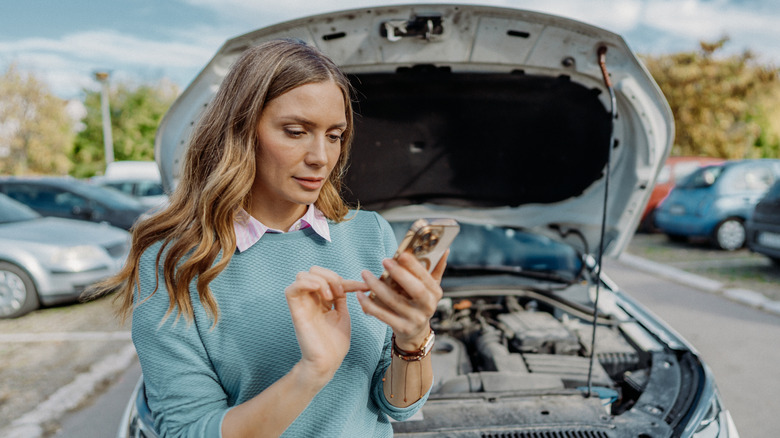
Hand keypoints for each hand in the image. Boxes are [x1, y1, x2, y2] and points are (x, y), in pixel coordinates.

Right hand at [285, 266, 368, 383]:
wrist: (327, 363)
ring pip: (302, 275)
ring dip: (321, 280)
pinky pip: (291, 289)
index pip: (331, 279)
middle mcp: (311, 300)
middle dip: (331, 276)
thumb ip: (341, 299)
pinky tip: (322, 294)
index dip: (349, 281)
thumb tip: (349, 283)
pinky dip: (307, 284)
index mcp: (322, 301)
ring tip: (330, 297)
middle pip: (313, 270)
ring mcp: (302, 304)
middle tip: (340, 293)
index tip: (365, 287)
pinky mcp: (296, 312)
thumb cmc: (335, 344)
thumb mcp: (342, 315)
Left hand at [357, 250, 447, 350]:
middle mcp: (428, 307)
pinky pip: (382, 315)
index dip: (414, 266)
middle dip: (399, 274)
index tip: (401, 254)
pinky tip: (360, 294)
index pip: (426, 278)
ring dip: (378, 286)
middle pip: (415, 290)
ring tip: (365, 273)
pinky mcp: (401, 328)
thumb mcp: (430, 288)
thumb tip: (444, 249)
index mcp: (435, 293)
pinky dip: (369, 305)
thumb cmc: (419, 303)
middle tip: (384, 260)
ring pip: (394, 301)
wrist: (415, 333)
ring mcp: (415, 319)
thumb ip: (436, 268)